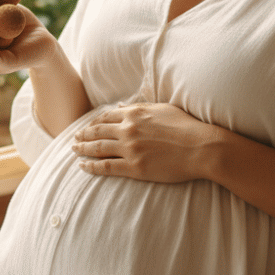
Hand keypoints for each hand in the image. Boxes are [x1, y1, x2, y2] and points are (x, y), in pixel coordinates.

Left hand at [71, 103, 218, 182]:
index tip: (87, 127)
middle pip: (97, 131)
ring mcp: (130, 148)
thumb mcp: (162, 109)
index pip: (106, 117)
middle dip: (83, 135)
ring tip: (74, 151)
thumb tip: (122, 107)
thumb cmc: (186, 127)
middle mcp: (128, 129)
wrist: (201, 147)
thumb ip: (139, 108)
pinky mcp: (134, 167)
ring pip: (98, 148)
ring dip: (83, 149)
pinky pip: (106, 167)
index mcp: (135, 113)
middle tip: (74, 139)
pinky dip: (91, 166)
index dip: (93, 123)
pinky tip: (83, 166)